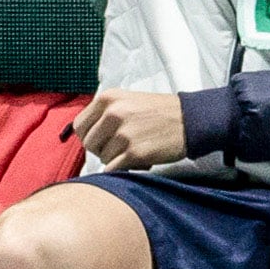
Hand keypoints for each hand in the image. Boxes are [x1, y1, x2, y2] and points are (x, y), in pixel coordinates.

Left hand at [72, 90, 186, 170]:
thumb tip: (85, 136)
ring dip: (116, 159)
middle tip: (120, 147)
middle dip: (102, 149)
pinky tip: (136, 161)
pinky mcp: (135, 153)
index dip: (89, 135)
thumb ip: (104, 113)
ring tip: (134, 150)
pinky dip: (121, 170)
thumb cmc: (158, 111)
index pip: (79, 125)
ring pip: (102, 158)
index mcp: (108, 98)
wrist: (190, 119)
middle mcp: (113, 113)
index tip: (102, 139)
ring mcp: (123, 134)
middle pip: (89, 144)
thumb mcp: (127, 100)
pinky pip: (113, 169)